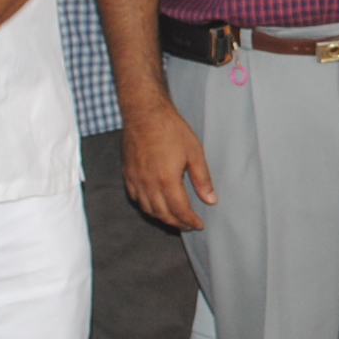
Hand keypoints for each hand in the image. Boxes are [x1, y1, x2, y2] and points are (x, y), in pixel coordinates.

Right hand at [121, 95, 215, 230]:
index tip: (199, 225)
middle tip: (189, 225)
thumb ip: (202, 179)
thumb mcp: (194, 152)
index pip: (179, 210)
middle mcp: (149, 183)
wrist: (144, 113)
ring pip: (147, 209)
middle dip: (177, 223)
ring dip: (162, 217)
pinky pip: (135, 198)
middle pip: (163, 214)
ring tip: (174, 218)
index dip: (190, 221)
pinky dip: (146, 206)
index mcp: (167, 180)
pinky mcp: (127, 174)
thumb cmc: (171, 129)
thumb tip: (211, 199)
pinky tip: (155, 205)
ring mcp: (136, 180)